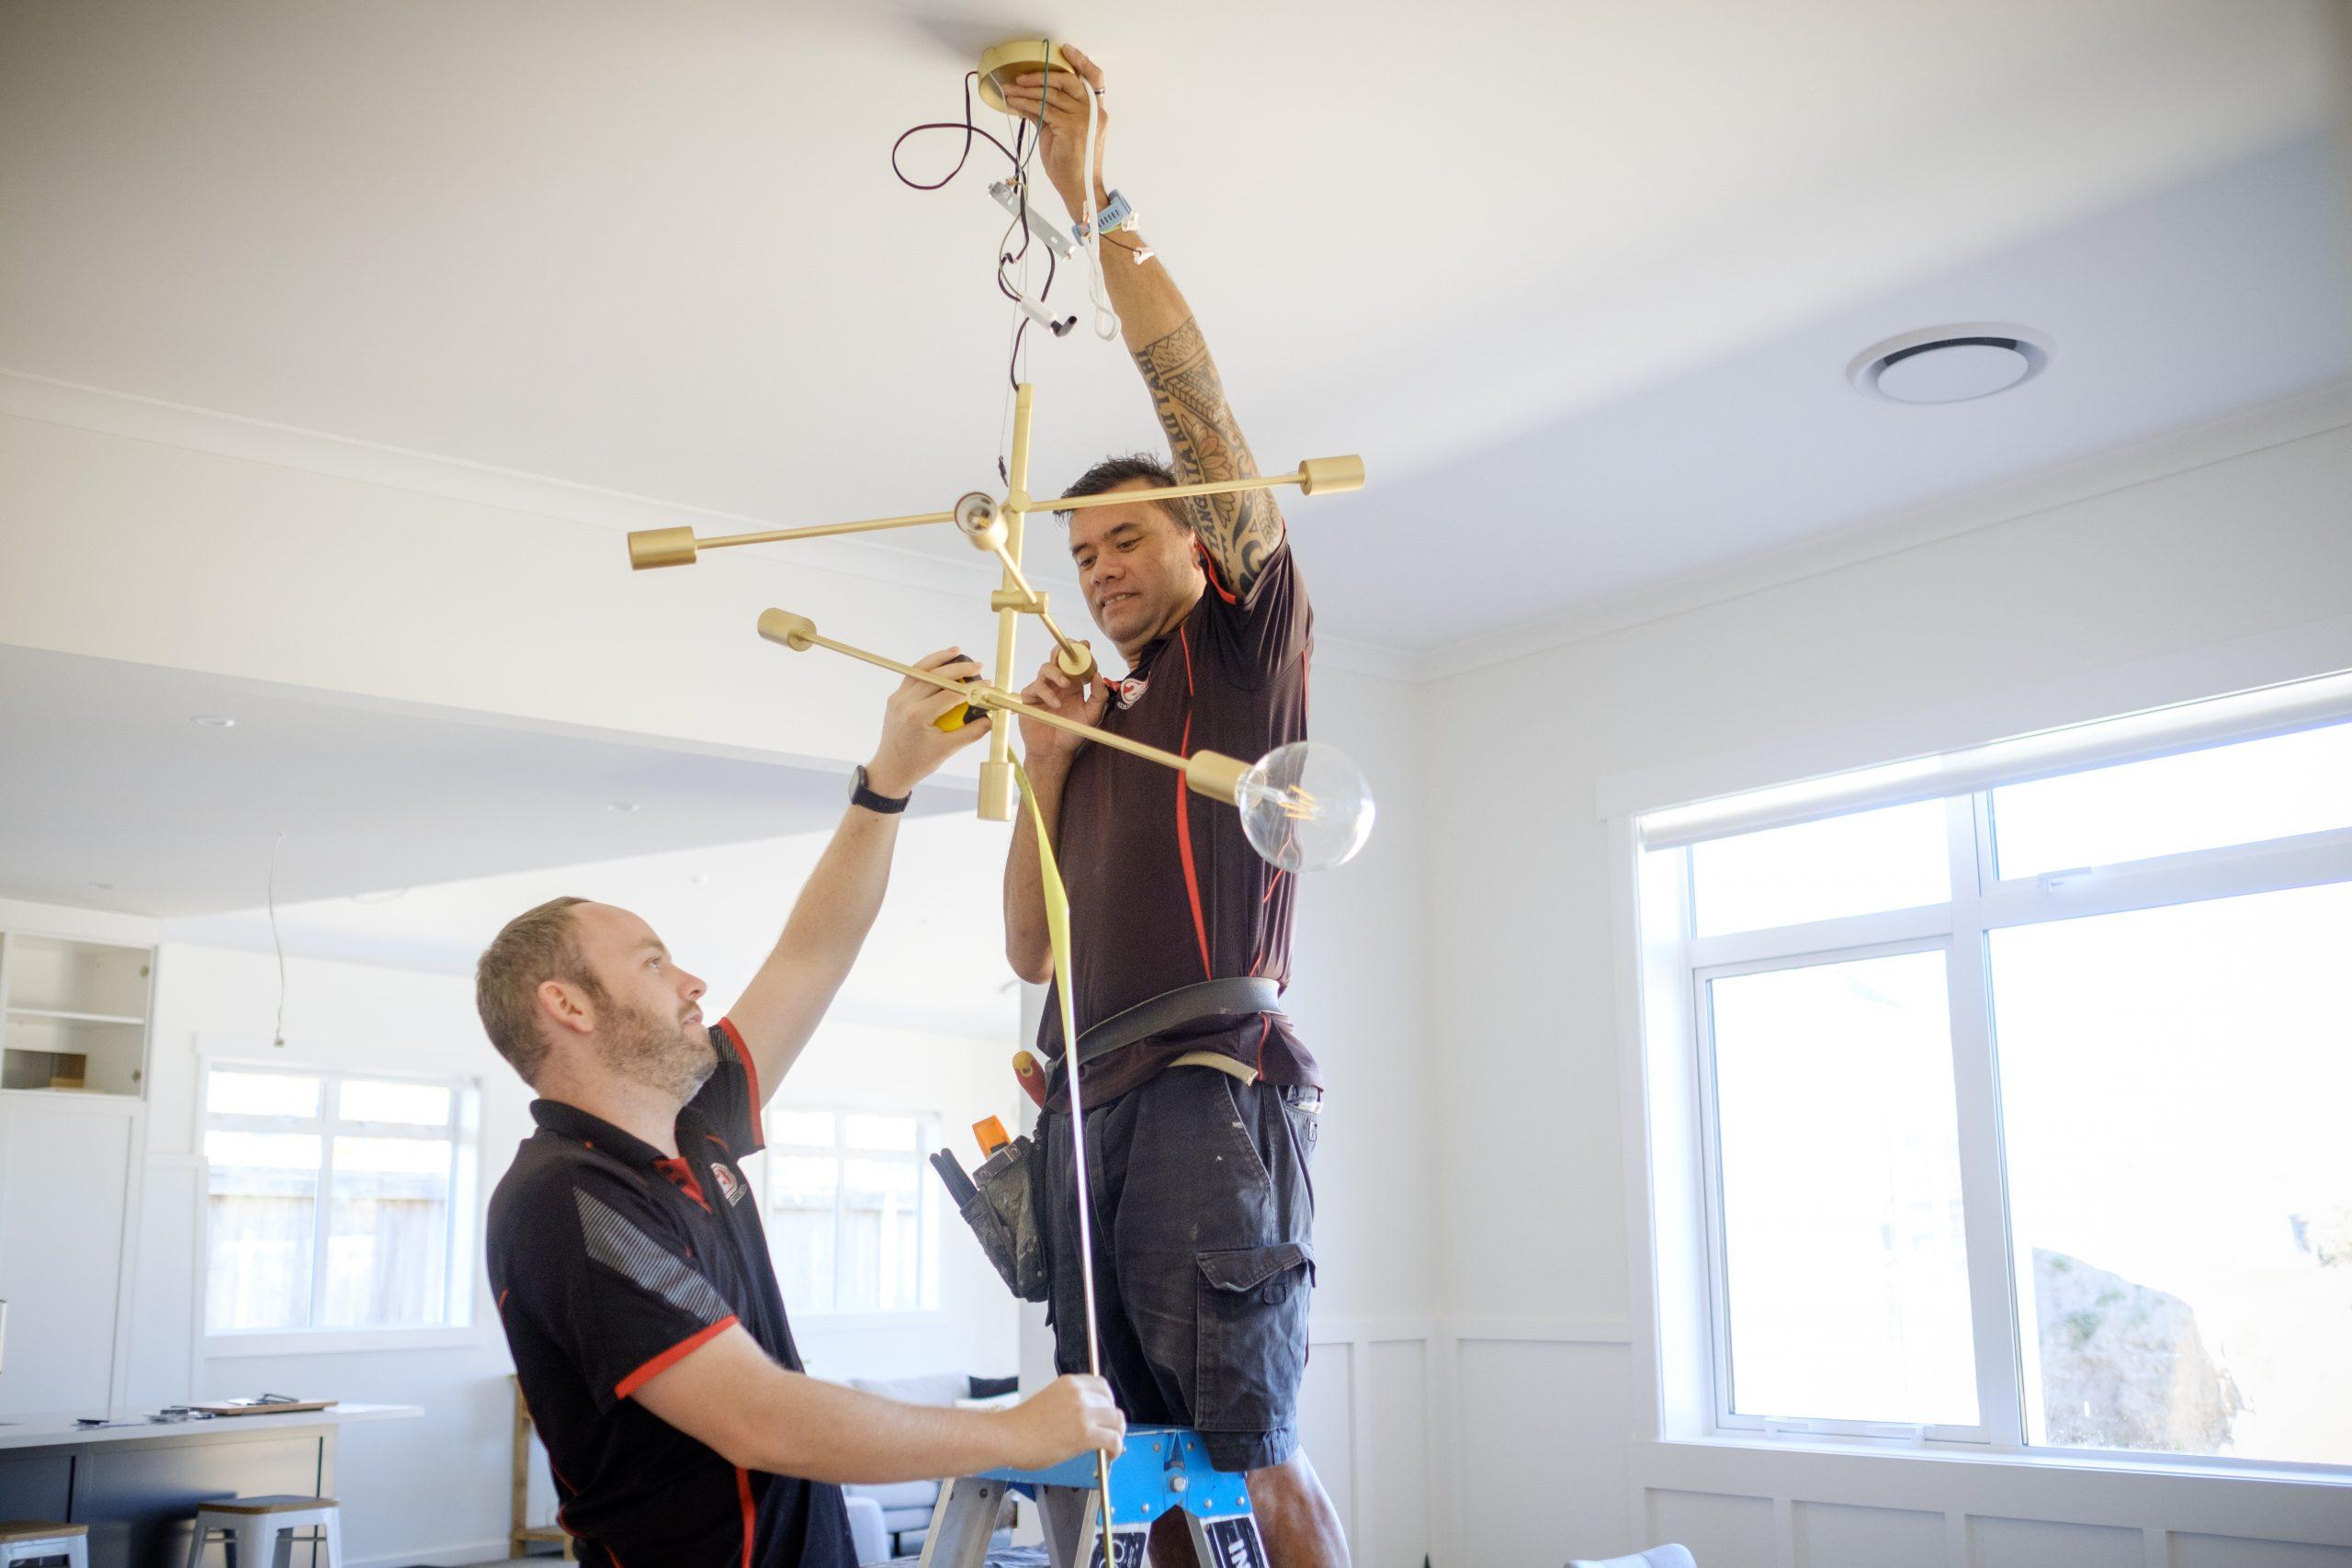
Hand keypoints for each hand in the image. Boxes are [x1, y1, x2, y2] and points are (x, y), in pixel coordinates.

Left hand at [864, 648, 990, 798]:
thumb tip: (991, 718)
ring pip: (920, 670)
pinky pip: (912, 676)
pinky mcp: (895, 698)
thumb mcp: (947, 750)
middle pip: (935, 676)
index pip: (950, 694)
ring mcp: (898, 698)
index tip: (987, 684)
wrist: (891, 769)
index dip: (971, 688)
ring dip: (939, 659)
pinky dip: (926, 667)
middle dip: (959, 668)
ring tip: (956, 651)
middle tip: (978, 665)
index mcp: (918, 716)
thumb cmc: (918, 762)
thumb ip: (972, 732)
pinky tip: (940, 663)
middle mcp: (905, 703)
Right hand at [995, 1374, 1125, 1469]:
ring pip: (1117, 1421)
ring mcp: (1083, 1413)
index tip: (1105, 1413)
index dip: (1107, 1402)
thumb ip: (1071, 1404)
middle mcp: (1079, 1394)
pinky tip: (1109, 1455)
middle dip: (1112, 1420)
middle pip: (1111, 1404)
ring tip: (1110, 1446)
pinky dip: (1116, 1449)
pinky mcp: (1085, 1433)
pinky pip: (1114, 1439)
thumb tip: (1087, 1418)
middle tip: (1108, 1433)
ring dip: (1116, 1434)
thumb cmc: (1020, 1426)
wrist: (1006, 1437)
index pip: (1102, 1386)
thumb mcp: (1049, 1400)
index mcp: (1069, 1383)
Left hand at [998, 44, 1108, 220]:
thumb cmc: (1072, 165)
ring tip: (1009, 89)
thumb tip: (1028, 101)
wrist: (1079, 188)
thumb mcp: (1062, 133)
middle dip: (1042, 75)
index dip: (1082, 61)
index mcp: (1096, 111)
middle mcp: (1093, 111)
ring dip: (1026, 90)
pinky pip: (1043, 108)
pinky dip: (1024, 103)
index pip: (1095, 77)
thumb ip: (1051, 113)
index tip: (1066, 50)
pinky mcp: (1070, 126)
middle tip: (1021, 77)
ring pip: (1051, 94)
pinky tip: (1012, 102)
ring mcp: (1083, 118)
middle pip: (1069, 80)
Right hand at [1016, 648, 1106, 767]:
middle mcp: (1058, 683)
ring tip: (1065, 685)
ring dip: (1056, 673)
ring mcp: (1043, 689)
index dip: (1080, 651)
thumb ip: (1099, 697)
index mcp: (1074, 684)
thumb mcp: (1092, 716)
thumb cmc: (1073, 733)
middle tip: (1070, 653)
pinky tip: (1056, 704)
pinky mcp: (1030, 697)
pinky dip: (1046, 693)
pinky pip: (1035, 687)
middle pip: (1057, 657)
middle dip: (1063, 651)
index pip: (1076, 661)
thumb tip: (1098, 675)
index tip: (1086, 645)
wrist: (1054, 751)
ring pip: (1045, 668)